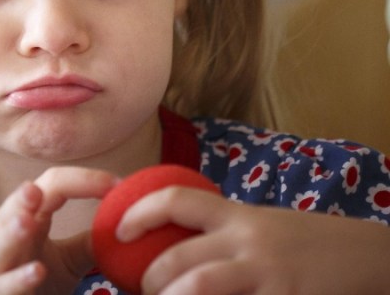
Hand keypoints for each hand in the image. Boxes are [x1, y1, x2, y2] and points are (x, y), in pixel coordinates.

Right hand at [0, 167, 115, 294]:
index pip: (52, 188)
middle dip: (22, 199)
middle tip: (34, 190)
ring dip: (11, 233)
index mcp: (30, 220)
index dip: (82, 181)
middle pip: (12, 210)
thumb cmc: (35, 284)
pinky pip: (6, 286)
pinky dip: (20, 279)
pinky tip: (38, 271)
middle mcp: (9, 237)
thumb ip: (90, 241)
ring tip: (25, 221)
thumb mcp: (69, 260)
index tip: (116, 184)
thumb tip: (127, 221)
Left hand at [117, 186, 389, 294]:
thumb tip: (170, 241)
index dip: (139, 211)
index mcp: (236, 214)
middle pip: (177, 256)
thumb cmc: (304, 242)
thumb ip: (220, 230)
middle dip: (149, 279)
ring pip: (197, 286)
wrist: (367, 255)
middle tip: (142, 291)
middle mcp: (247, 239)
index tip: (119, 230)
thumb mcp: (260, 224)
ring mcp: (266, 273)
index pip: (176, 198)